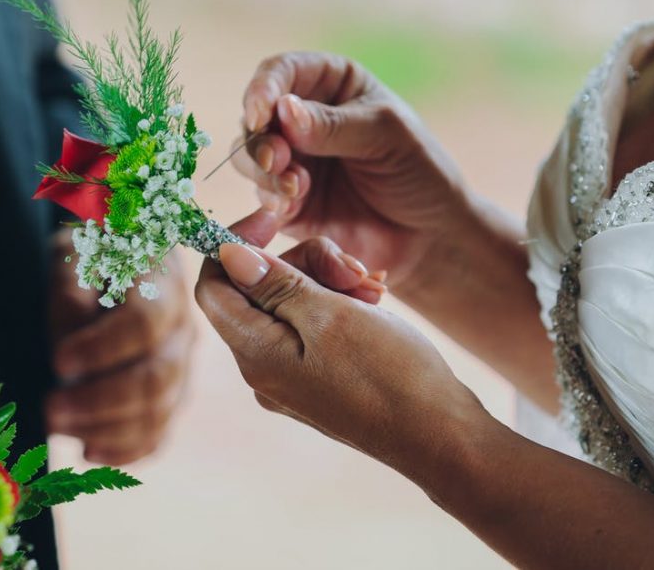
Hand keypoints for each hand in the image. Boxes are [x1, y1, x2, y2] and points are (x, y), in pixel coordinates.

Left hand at [45, 229, 195, 464]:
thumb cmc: (90, 253)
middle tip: (48, 410)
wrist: (117, 261)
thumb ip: (71, 286)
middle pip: (156, 377)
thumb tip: (72, 332)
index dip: (103, 348)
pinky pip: (159, 434)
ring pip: (159, 412)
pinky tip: (87, 452)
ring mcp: (182, 366)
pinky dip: (125, 451)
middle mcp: (183, 329)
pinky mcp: (171, 397)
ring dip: (104, 429)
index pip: (145, 324)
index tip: (58, 361)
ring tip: (55, 425)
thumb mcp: (72, 253)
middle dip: (99, 401)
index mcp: (163, 284)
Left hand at [194, 227, 481, 469]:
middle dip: (304, 263)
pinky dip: (339, 304)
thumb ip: (275, 284)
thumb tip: (226, 256)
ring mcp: (290, 378)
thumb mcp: (330, 315)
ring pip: (290, 303)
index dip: (234, 244)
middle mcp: (263, 369)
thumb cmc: (390, 374)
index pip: (213, 285)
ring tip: (372, 288)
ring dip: (329, 282)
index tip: (274, 219)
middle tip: (353, 268)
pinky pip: (313, 327)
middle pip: (258, 289)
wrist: (440, 435)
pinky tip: (373, 302)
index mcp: (256, 354)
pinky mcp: (317, 380)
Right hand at [234, 51, 469, 291]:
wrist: (430, 236)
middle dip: (260, 137)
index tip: (260, 111)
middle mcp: (304, 118)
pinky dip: (269, 198)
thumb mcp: (386, 136)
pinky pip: (261, 194)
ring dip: (261, 169)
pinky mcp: (287, 202)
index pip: (282, 71)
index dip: (264, 87)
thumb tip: (283, 110)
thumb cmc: (419, 173)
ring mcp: (293, 160)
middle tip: (276, 159)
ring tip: (292, 187)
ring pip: (249, 154)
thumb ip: (333, 125)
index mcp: (332, 85)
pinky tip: (290, 207)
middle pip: (257, 115)